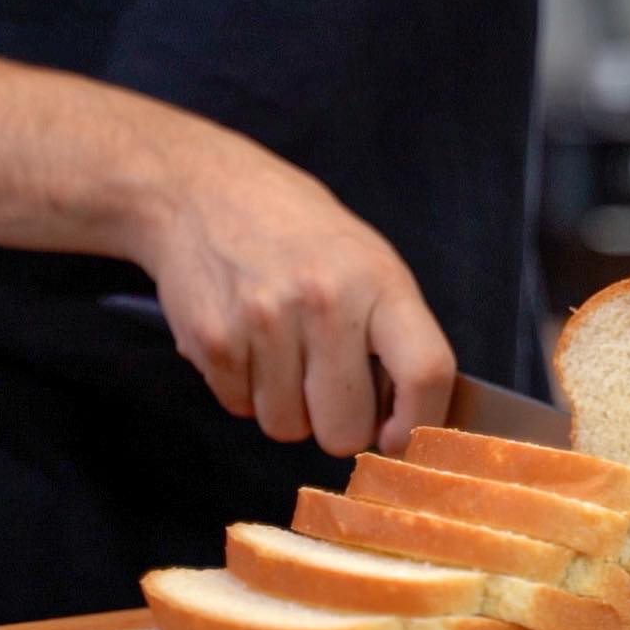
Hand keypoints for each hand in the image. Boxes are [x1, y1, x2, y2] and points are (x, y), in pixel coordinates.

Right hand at [130, 126, 453, 456]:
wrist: (203, 192)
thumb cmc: (298, 234)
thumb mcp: (367, 262)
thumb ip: (394, 334)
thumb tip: (410, 421)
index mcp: (378, 281)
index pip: (425, 371)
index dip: (421, 422)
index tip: (400, 437)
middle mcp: (324, 301)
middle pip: (345, 431)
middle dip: (337, 423)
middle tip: (326, 385)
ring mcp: (263, 323)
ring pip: (288, 429)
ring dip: (287, 406)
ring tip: (281, 350)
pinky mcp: (213, 341)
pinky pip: (241, 410)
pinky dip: (245, 389)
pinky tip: (246, 342)